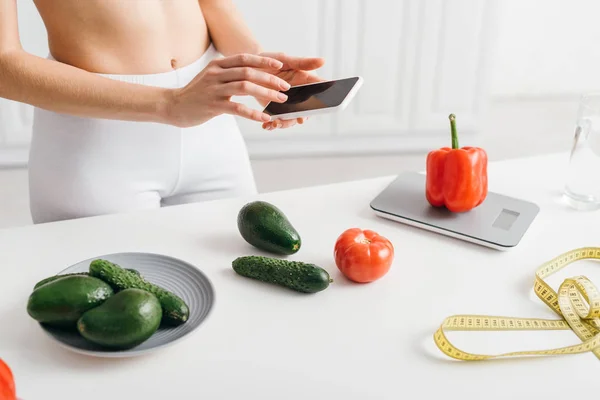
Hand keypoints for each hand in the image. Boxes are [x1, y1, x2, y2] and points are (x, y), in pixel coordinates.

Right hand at [166, 53, 290, 127]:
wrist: (174, 106)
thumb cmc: (197, 93)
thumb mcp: (212, 77)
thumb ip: (229, 72)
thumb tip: (252, 71)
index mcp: (218, 64)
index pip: (245, 58)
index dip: (264, 60)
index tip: (281, 65)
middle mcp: (216, 74)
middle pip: (248, 71)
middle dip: (270, 79)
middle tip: (285, 87)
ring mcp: (214, 89)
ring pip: (245, 87)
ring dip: (266, 94)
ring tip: (280, 101)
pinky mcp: (213, 106)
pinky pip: (237, 108)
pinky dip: (253, 114)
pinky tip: (264, 118)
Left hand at [256, 52, 324, 129]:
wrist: (250, 67)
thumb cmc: (270, 61)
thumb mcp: (287, 60)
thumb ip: (304, 63)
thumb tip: (323, 61)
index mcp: (305, 83)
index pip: (318, 94)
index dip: (320, 102)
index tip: (316, 108)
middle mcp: (299, 96)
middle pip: (305, 111)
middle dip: (300, 117)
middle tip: (298, 119)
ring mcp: (287, 104)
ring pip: (291, 118)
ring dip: (285, 123)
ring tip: (275, 123)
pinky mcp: (275, 109)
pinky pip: (277, 120)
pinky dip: (272, 124)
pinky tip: (267, 125)